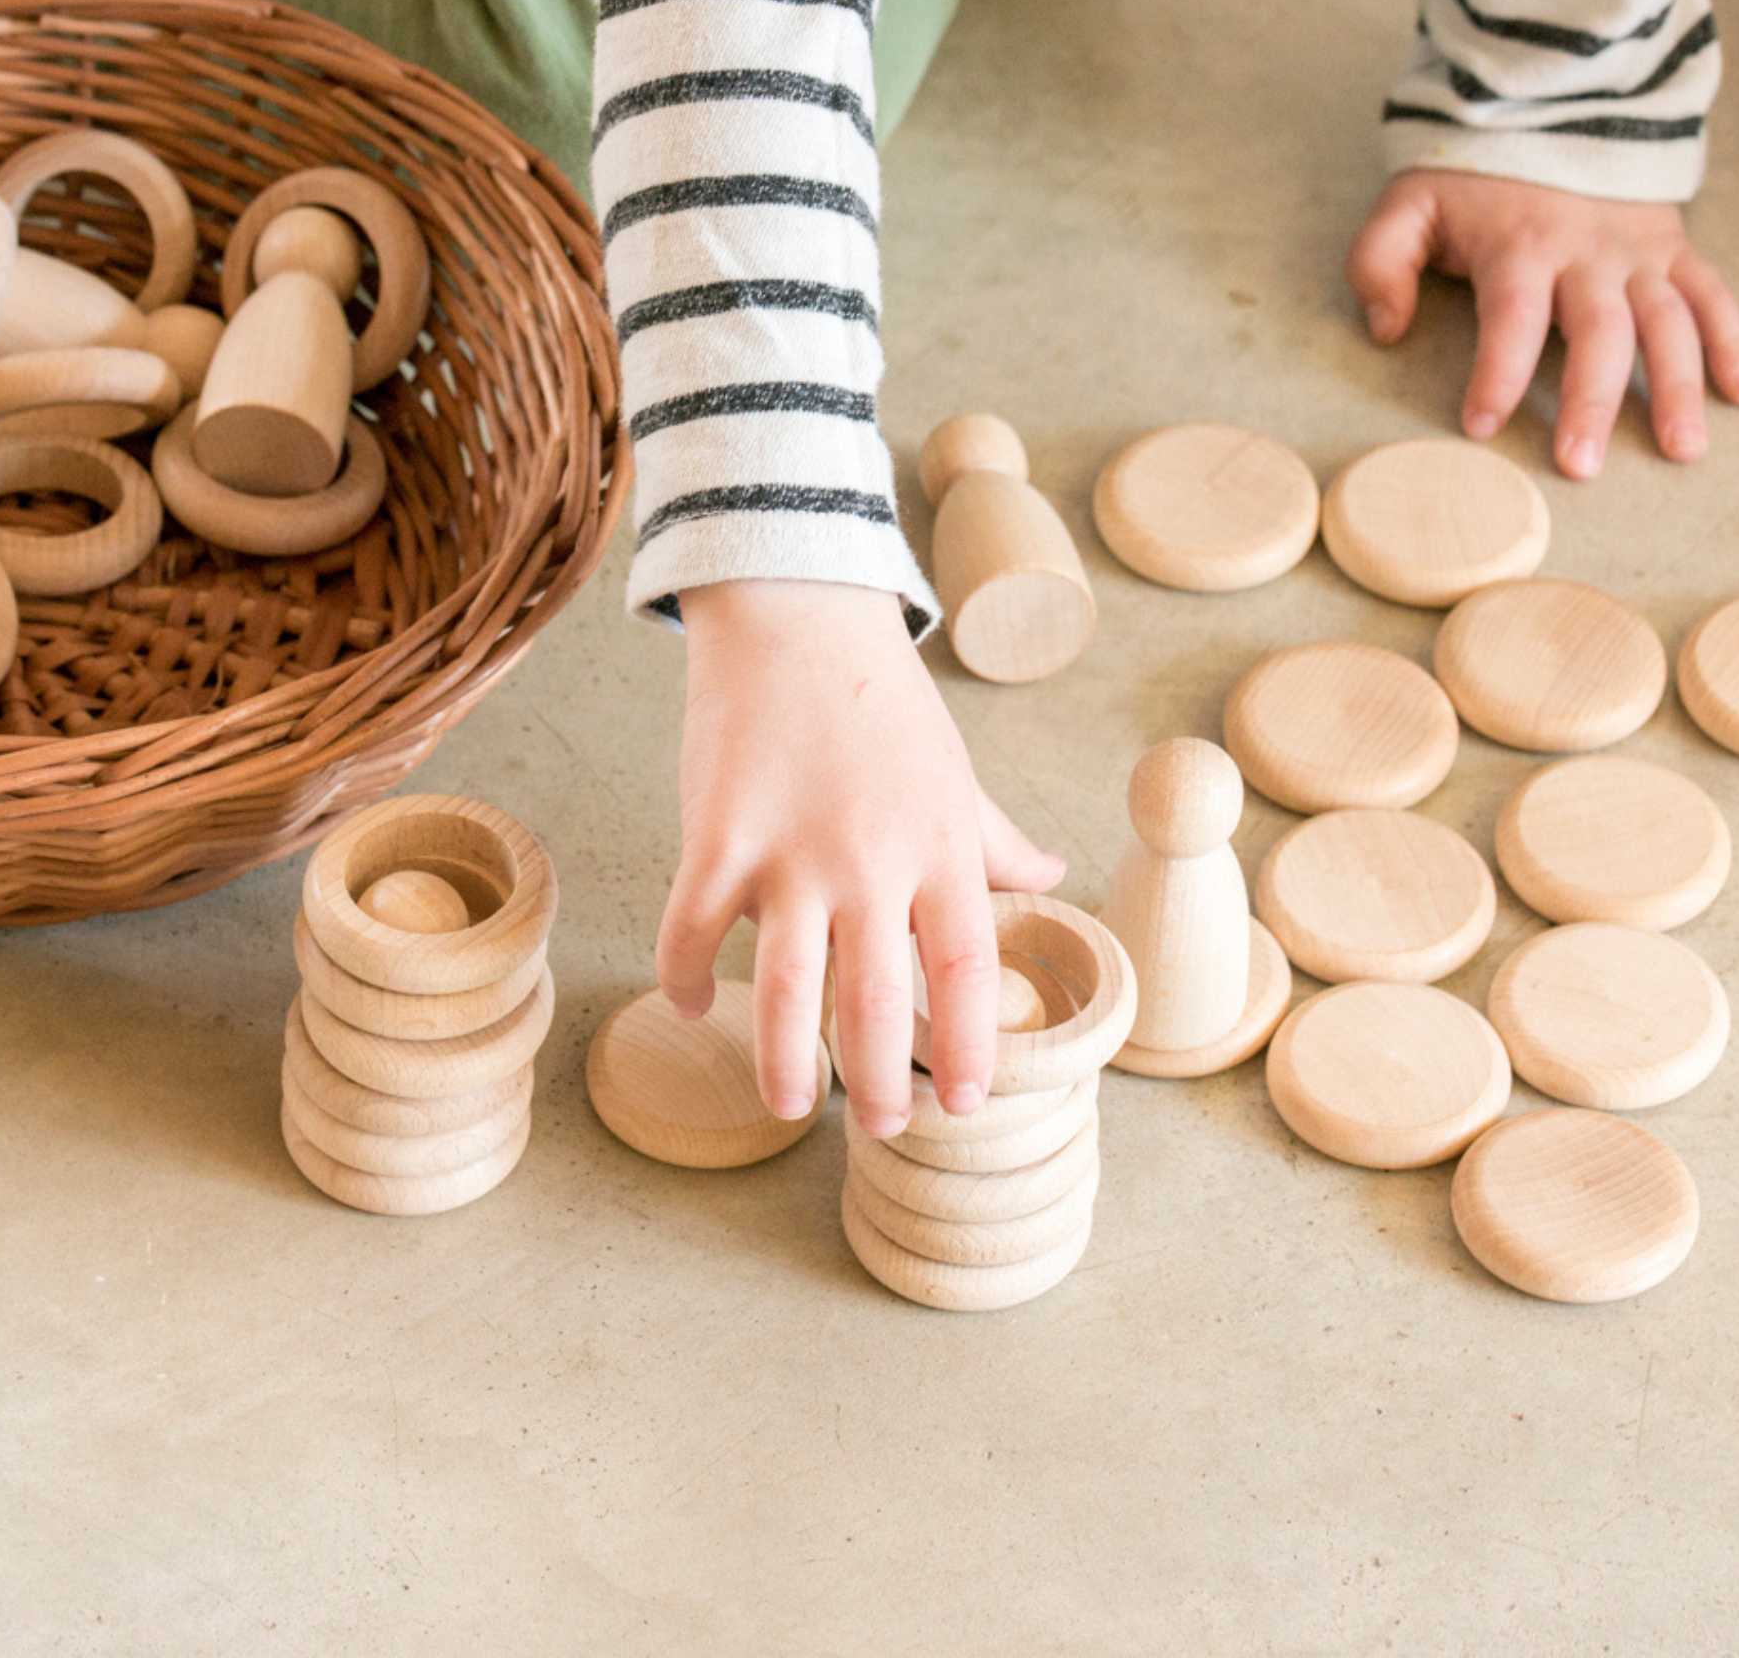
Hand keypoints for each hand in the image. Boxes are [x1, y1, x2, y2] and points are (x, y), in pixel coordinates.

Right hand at [663, 579, 1064, 1137]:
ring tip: (790, 1104)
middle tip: (879, 1124)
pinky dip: (687, 977)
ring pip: (787, 991)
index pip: (967, 969)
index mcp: (939, 846)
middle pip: (878, 1003)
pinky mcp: (716, 834)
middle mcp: (872, 860)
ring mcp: (790, 851)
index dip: (971, 1045)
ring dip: (786, 1062)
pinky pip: (693, 930)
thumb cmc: (879, 699)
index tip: (966, 1101)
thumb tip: (1050, 874)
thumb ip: (995, 838)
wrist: (795, 614)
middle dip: (880, 1082)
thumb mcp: (954, 771)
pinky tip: (692, 1003)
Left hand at [1347, 169, 1738, 477]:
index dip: (1497, 372)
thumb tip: (1387, 330)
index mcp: (1520, 245)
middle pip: (1598, 332)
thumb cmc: (1469, 175)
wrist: (1546, 105)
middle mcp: (1587, 252)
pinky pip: (1711, 296)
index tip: (1483, 425)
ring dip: (1677, 387)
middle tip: (1580, 465)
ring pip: (1668, 322)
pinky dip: (1732, 343)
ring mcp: (1637, 252)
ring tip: (1681, 451)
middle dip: (1591, 401)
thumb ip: (1380, 263)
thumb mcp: (1407, 205)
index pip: (1511, 317)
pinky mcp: (1672, 249)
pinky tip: (1738, 395)